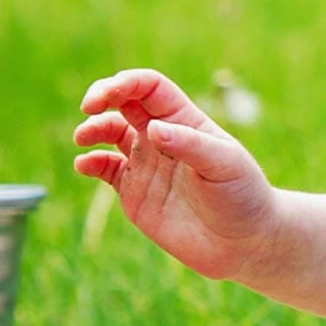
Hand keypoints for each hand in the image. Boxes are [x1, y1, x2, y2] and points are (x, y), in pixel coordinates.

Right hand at [74, 67, 281, 280]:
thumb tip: (153, 129)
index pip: (151, 88)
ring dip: (93, 128)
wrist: (243, 242)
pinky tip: (85, 165)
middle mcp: (163, 137)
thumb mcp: (224, 165)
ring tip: (83, 138)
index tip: (109, 95)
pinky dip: (90, 162)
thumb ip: (189, 145)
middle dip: (102, 96)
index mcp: (186, 121)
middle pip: (125, 102)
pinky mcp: (134, 190)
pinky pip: (104, 169)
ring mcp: (147, 163)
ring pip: (110, 132)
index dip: (127, 83)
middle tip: (89, 106)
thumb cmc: (242, 196)